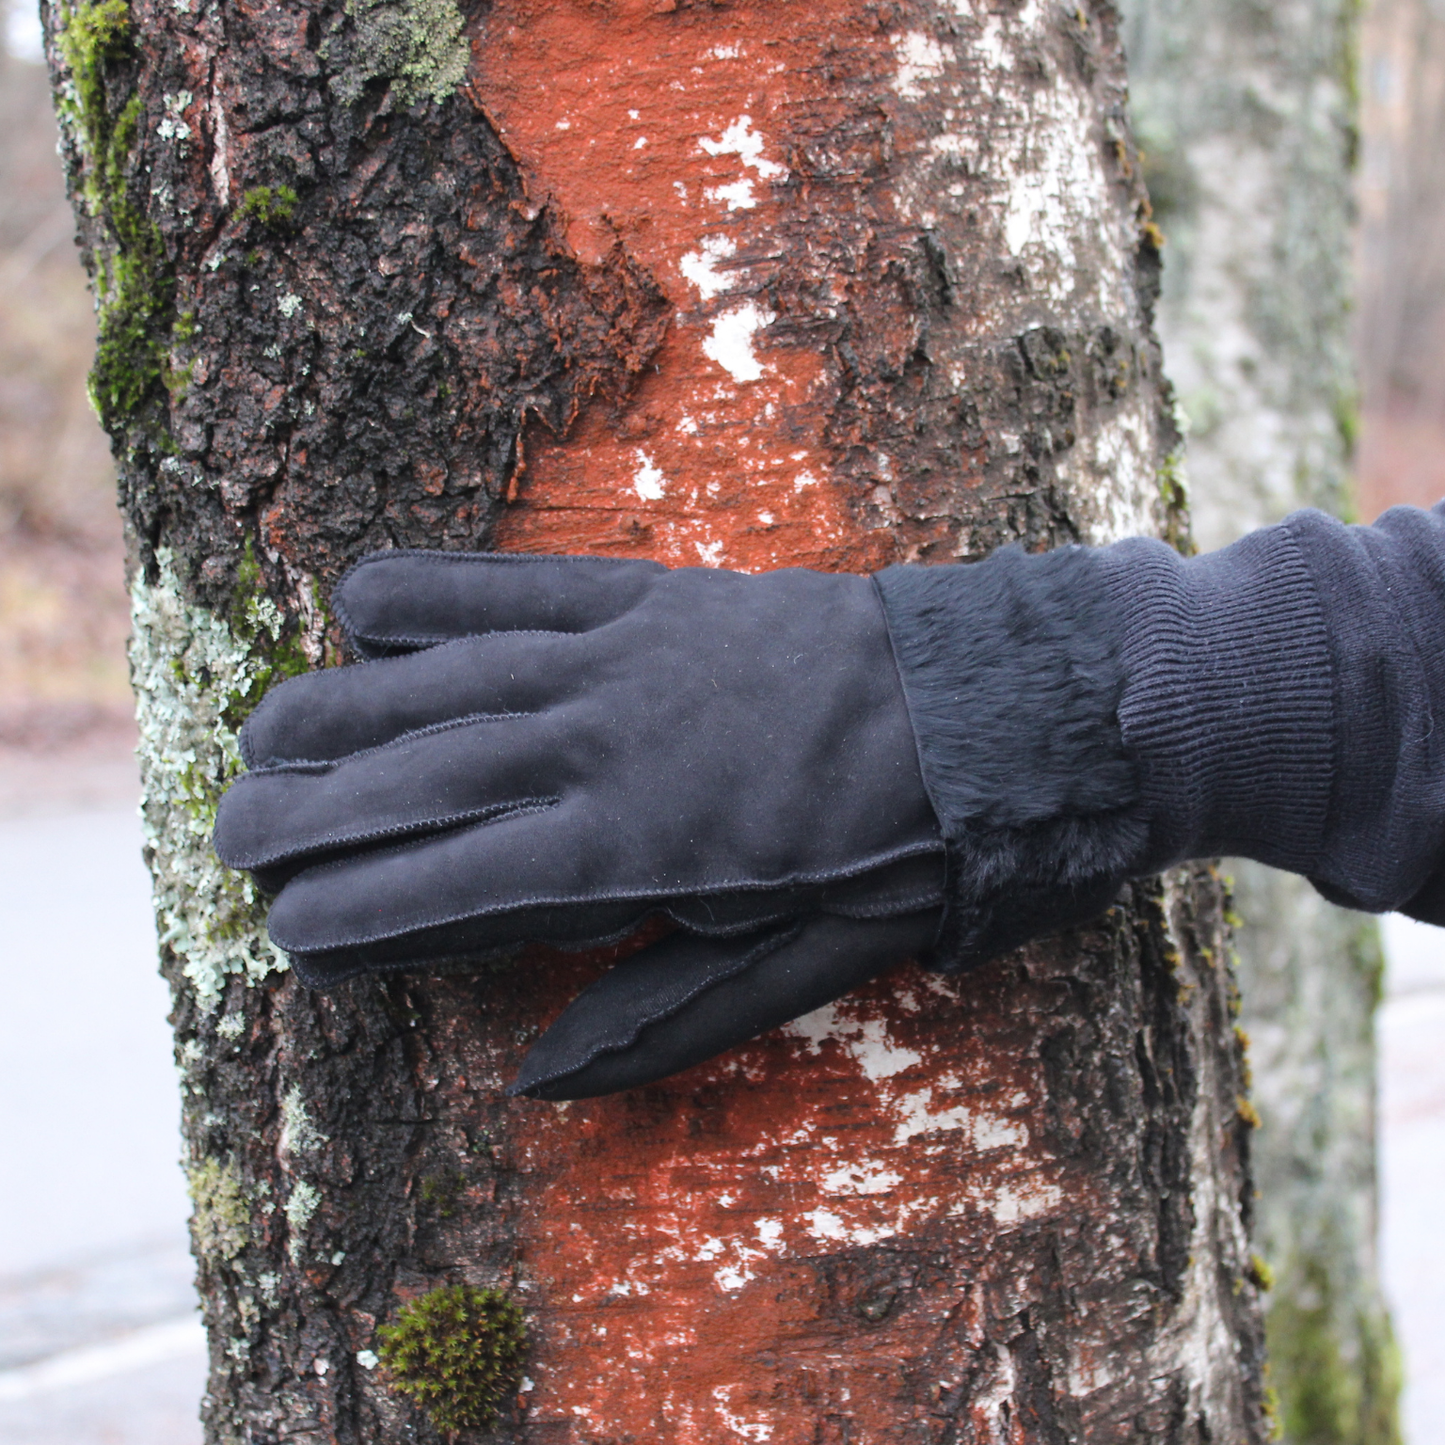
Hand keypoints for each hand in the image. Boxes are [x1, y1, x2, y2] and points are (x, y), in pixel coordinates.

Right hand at [213, 551, 945, 1097]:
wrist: (988, 714)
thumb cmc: (902, 855)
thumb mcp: (799, 969)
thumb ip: (663, 1019)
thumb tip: (537, 1073)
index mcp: (629, 855)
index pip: (445, 887)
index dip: (350, 912)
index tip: (286, 932)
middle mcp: (597, 748)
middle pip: (412, 780)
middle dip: (303, 815)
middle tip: (229, 838)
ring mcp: (618, 659)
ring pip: (438, 680)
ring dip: (335, 708)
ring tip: (258, 734)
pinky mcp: (651, 595)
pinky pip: (516, 585)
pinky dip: (435, 590)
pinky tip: (361, 601)